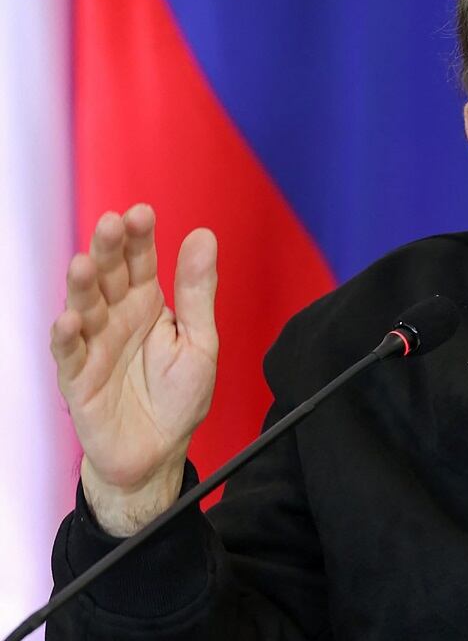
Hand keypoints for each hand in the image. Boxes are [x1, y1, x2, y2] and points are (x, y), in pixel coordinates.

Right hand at [50, 205, 217, 535]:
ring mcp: (94, 345)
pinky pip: (68, 353)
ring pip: (83, 307)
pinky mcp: (78, 378)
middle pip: (108, 276)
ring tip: (84, 264)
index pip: (141, 262)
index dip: (140, 238)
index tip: (142, 213)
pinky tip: (70, 320)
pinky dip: (66, 336)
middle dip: (108, 250)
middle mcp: (116, 317)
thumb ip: (198, 291)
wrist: (159, 452)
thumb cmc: (179, 397)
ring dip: (82, 285)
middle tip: (111, 224)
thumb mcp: (200, 341)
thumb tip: (203, 236)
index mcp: (148, 304)